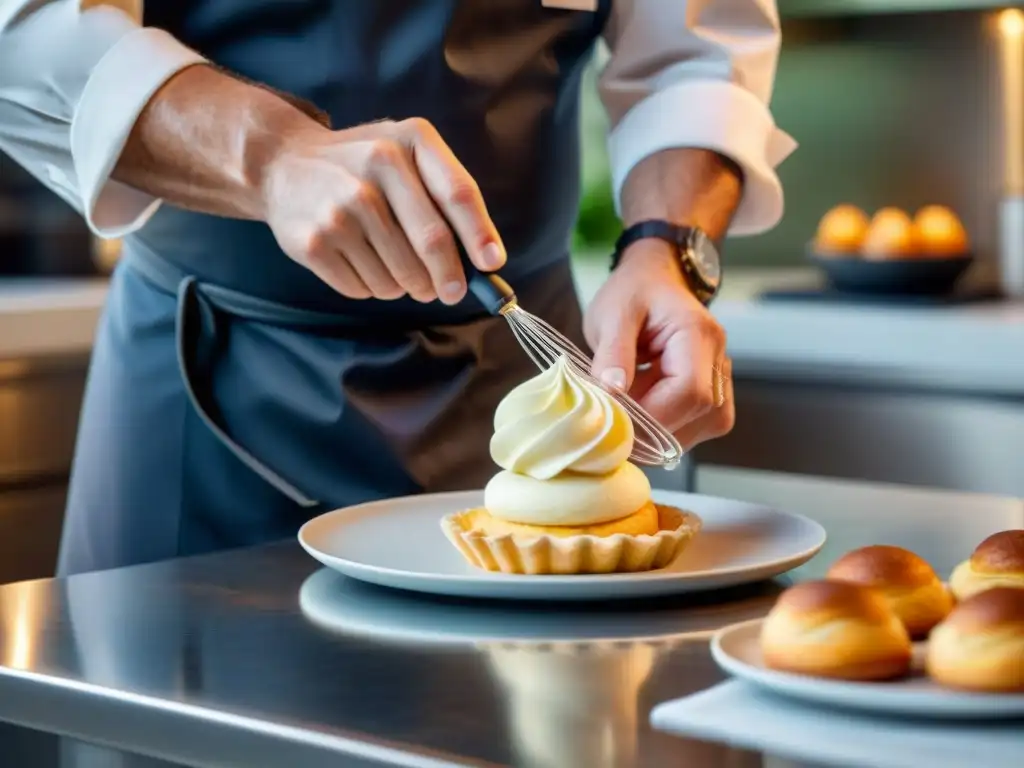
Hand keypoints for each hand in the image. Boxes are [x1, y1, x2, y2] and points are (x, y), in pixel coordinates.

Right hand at [261, 117, 504, 303]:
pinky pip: (364, 289)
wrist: (282, 164)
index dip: (479, 234)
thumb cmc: (362, 165)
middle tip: (449, 292)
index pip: (457, 193)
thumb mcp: (405, 153)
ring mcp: (342, 207)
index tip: (491, 264)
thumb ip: (445, 193)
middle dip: (448, 277)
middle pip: (432, 242)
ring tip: (395, 268)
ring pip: (399, 275)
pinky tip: (362, 264)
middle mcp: (375, 167)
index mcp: (409, 140)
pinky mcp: (314, 243)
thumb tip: (483, 260)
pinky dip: (373, 289)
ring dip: (407, 286)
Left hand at [584, 241, 733, 449]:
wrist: (653, 281)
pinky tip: (642, 411)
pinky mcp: (713, 396)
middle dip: (653, 428)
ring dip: (659, 432)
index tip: (615, 419)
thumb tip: (612, 395)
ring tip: (627, 412)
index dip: (653, 415)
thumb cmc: (633, 293)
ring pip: (700, 427)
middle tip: (614, 421)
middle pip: (699, 414)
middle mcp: (719, 359)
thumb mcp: (612, 315)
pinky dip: (666, 428)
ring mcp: (721, 379)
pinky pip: (696, 426)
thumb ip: (613, 354)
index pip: (690, 392)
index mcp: (698, 333)